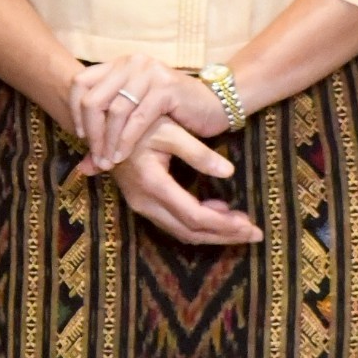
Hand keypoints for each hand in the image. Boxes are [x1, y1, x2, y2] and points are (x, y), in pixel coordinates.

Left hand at [68, 53, 229, 171]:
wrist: (215, 104)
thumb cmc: (172, 112)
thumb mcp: (136, 114)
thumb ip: (109, 131)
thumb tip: (82, 166)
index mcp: (119, 64)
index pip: (80, 83)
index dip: (74, 110)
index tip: (80, 136)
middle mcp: (131, 64)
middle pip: (93, 98)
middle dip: (91, 132)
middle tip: (95, 156)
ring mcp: (148, 73)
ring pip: (114, 110)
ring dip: (108, 141)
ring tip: (107, 161)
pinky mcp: (165, 88)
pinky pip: (138, 118)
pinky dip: (126, 140)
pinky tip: (122, 156)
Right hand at [103, 119, 261, 244]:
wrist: (102, 125)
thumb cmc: (136, 123)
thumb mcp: (168, 130)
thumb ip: (198, 152)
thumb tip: (229, 171)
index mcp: (152, 184)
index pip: (194, 216)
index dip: (224, 225)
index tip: (251, 225)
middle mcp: (144, 202)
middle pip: (190, 231)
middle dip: (225, 235)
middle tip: (255, 232)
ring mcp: (140, 205)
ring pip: (182, 231)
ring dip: (214, 231)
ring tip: (242, 224)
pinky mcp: (141, 202)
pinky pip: (173, 223)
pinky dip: (198, 224)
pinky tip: (218, 211)